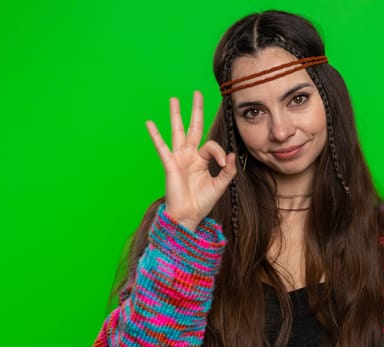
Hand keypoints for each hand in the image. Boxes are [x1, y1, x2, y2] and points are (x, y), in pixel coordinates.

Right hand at [146, 91, 235, 230]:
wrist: (189, 216)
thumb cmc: (203, 202)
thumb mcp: (220, 185)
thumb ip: (228, 170)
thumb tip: (233, 155)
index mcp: (202, 159)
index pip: (211, 145)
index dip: (220, 152)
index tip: (225, 164)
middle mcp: (190, 155)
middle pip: (193, 127)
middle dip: (196, 110)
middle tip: (197, 93)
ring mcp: (178, 158)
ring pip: (177, 131)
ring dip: (176, 115)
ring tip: (174, 99)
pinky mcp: (170, 164)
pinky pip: (162, 147)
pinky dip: (155, 135)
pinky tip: (149, 122)